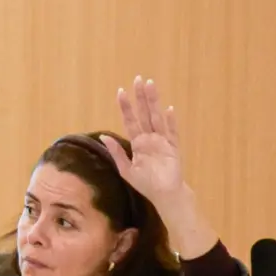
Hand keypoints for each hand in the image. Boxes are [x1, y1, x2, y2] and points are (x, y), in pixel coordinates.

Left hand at [103, 74, 218, 256]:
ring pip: (156, 118)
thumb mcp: (126, 169)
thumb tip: (102, 136)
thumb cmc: (146, 183)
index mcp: (138, 142)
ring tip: (151, 85)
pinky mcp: (173, 148)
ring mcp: (162, 141)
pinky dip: (170, 122)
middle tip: (138, 79)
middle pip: (144, 114)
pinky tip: (168, 110)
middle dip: (141, 97)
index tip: (121, 91)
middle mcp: (150, 138)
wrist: (164, 196)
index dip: (126, 107)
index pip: (130, 120)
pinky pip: (171, 133)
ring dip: (154, 102)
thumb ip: (116, 153)